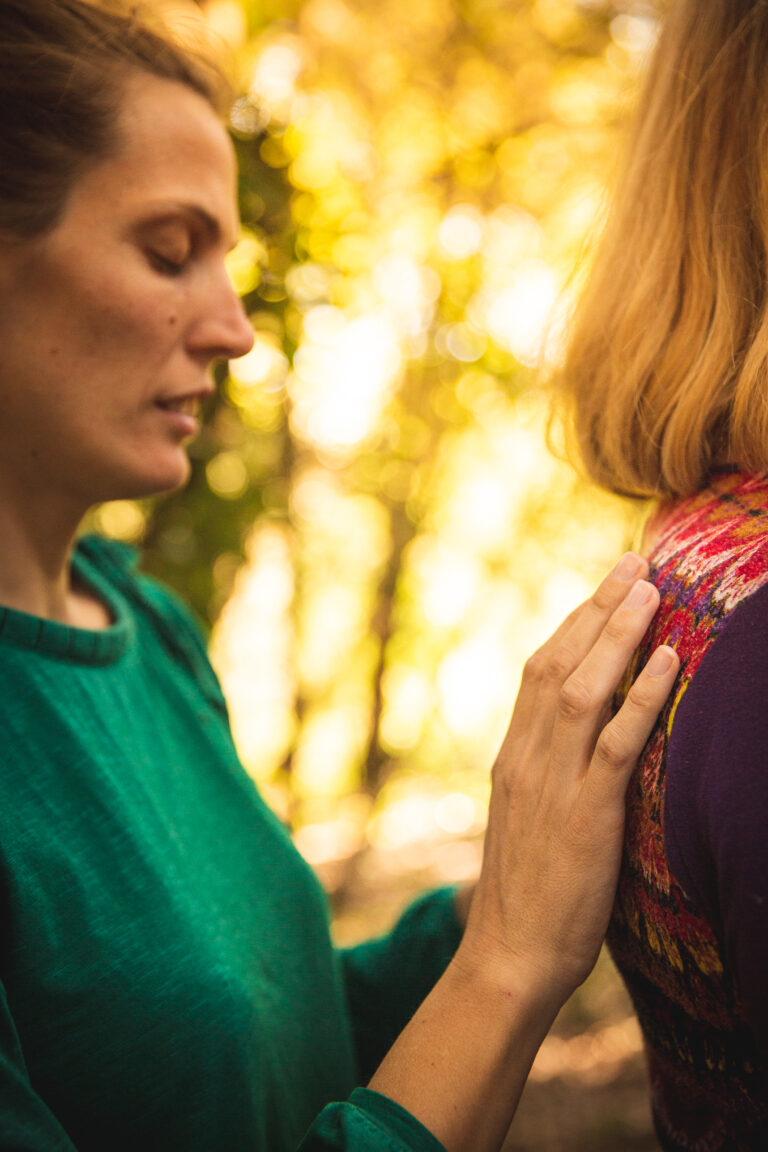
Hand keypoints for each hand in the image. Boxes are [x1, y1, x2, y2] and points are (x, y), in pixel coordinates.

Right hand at [455, 552, 677, 1006]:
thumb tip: (575, 744)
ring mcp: (552, 783)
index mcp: (512, 757)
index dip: (573, 623)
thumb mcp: (527, 821)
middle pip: (557, 663)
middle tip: (634, 562)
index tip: (602, 587)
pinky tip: (667, 659)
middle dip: (597, 608)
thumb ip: (544, 775)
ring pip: (582, 688)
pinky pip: (615, 743)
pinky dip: (642, 696)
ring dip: (618, 634)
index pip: (538, 671)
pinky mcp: (584, 815)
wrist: (506, 957)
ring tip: (650, 589)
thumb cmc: (526, 896)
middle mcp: (526, 758)